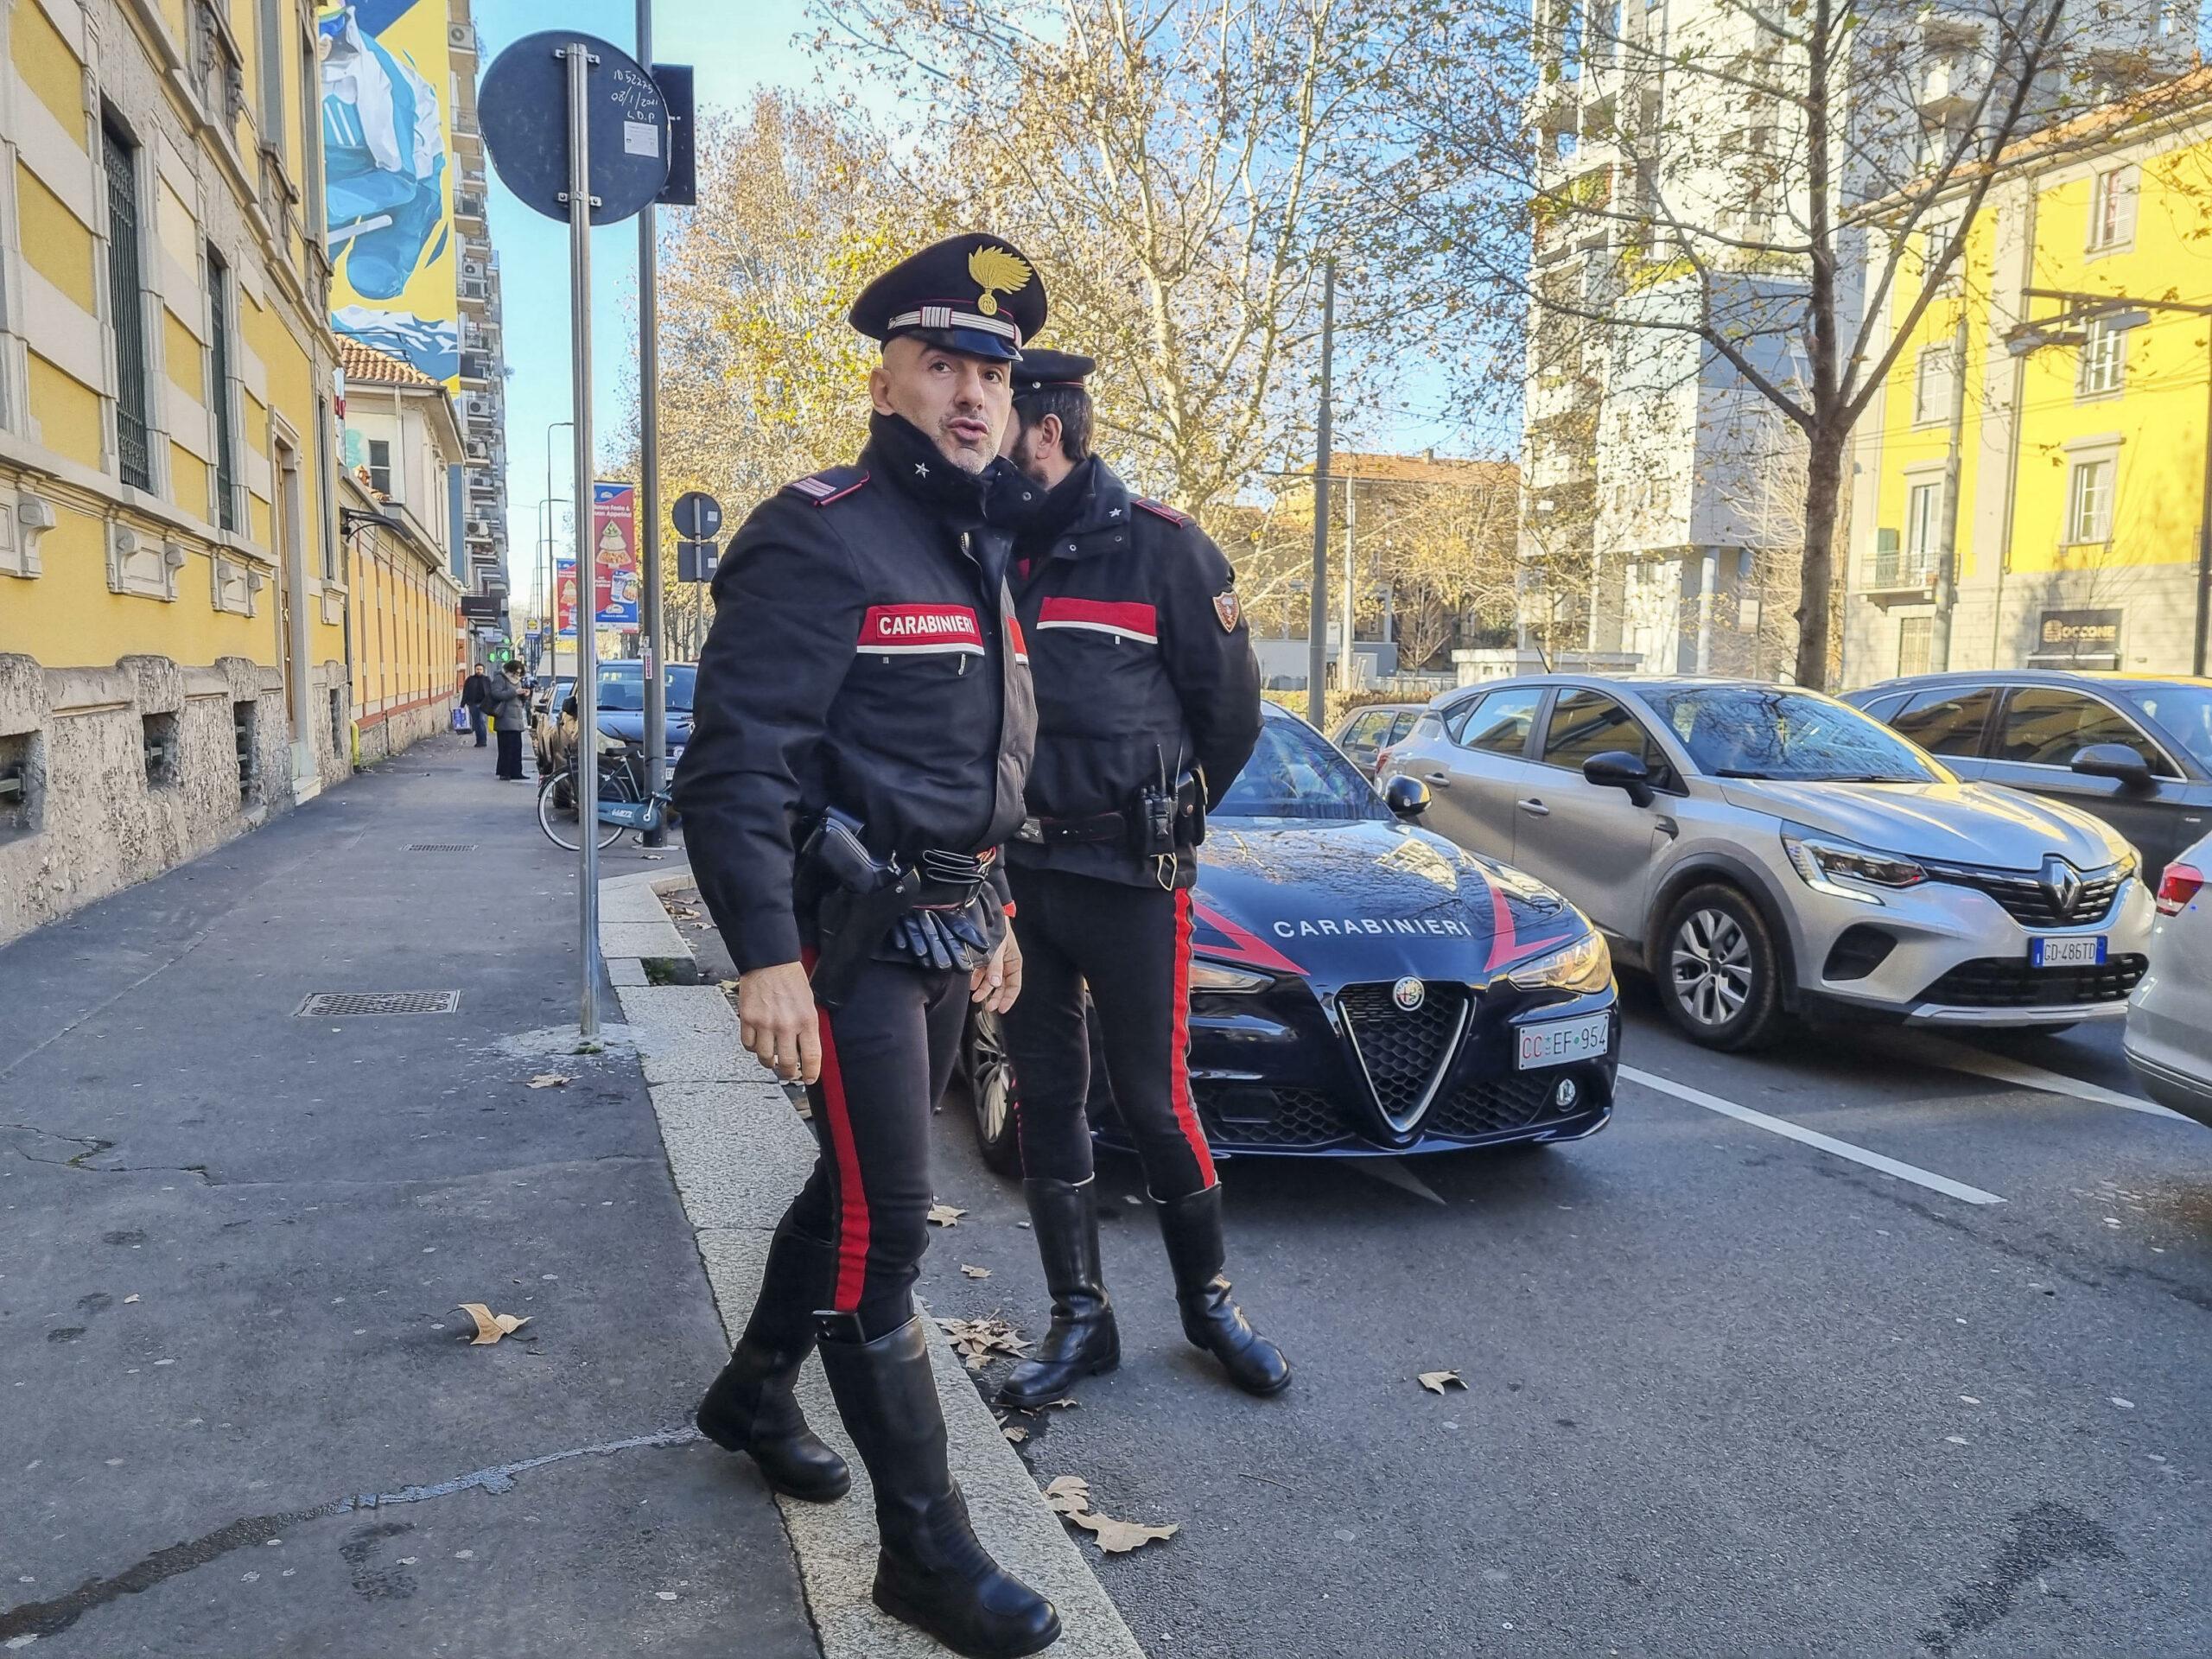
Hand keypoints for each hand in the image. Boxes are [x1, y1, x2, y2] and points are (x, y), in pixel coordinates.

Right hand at [738, 961, 821, 1083]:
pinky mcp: (748, 1020)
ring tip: (772, 1058)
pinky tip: (758, 1043)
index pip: (811, 1057)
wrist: (769, 961)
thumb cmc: (791, 979)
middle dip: (788, 1073)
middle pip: (786, 1063)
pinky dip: (753, 1048)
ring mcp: (765, 1024)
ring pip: (765, 1058)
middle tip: (788, 1073)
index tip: (808, 1079)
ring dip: (769, 1062)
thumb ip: (807, 1027)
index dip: (810, 1073)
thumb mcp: (809, 1003)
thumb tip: (804, 1049)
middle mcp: (786, 1025)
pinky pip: (749, 1045)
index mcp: (806, 1020)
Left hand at [971, 930, 1021, 1013]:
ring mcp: (994, 962)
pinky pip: (981, 973)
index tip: (1001, 1009)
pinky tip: (971, 984)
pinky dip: (976, 980)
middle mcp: (1004, 964)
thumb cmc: (997, 927)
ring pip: (990, 981)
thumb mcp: (998, 947)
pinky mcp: (983, 958)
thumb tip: (995, 984)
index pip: (1014, 986)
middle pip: (1002, 987)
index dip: (1009, 998)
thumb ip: (995, 966)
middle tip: (988, 1007)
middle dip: (995, 997)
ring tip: (975, 997)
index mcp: (1014, 961)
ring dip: (984, 990)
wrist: (986, 912)